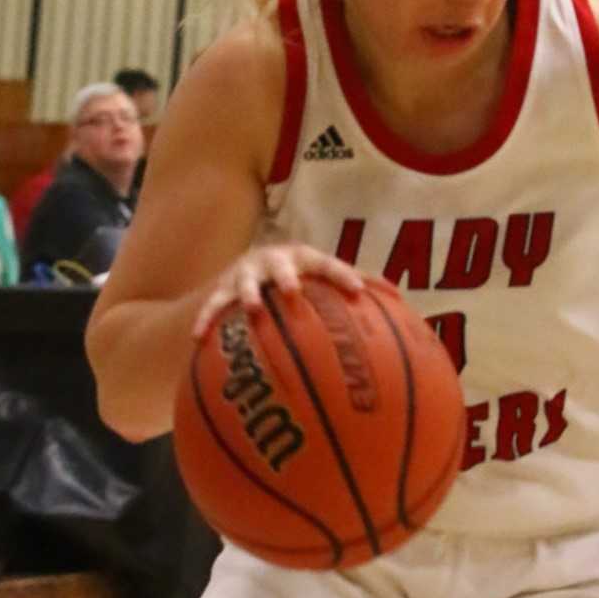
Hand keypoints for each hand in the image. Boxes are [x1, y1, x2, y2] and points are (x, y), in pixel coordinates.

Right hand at [192, 244, 365, 337]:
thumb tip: (400, 296)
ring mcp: (247, 274)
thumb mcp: (324, 274)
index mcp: (304, 258)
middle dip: (286, 276)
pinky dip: (206, 320)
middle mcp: (275, 261)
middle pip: (281, 265)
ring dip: (247, 293)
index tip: (358, 292)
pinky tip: (198, 339)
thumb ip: (356, 282)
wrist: (253, 264)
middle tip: (294, 291)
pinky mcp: (223, 289)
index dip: (343, 275)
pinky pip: (212, 306)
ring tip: (251, 309)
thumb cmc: (301, 275)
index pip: (327, 264)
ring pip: (245, 282)